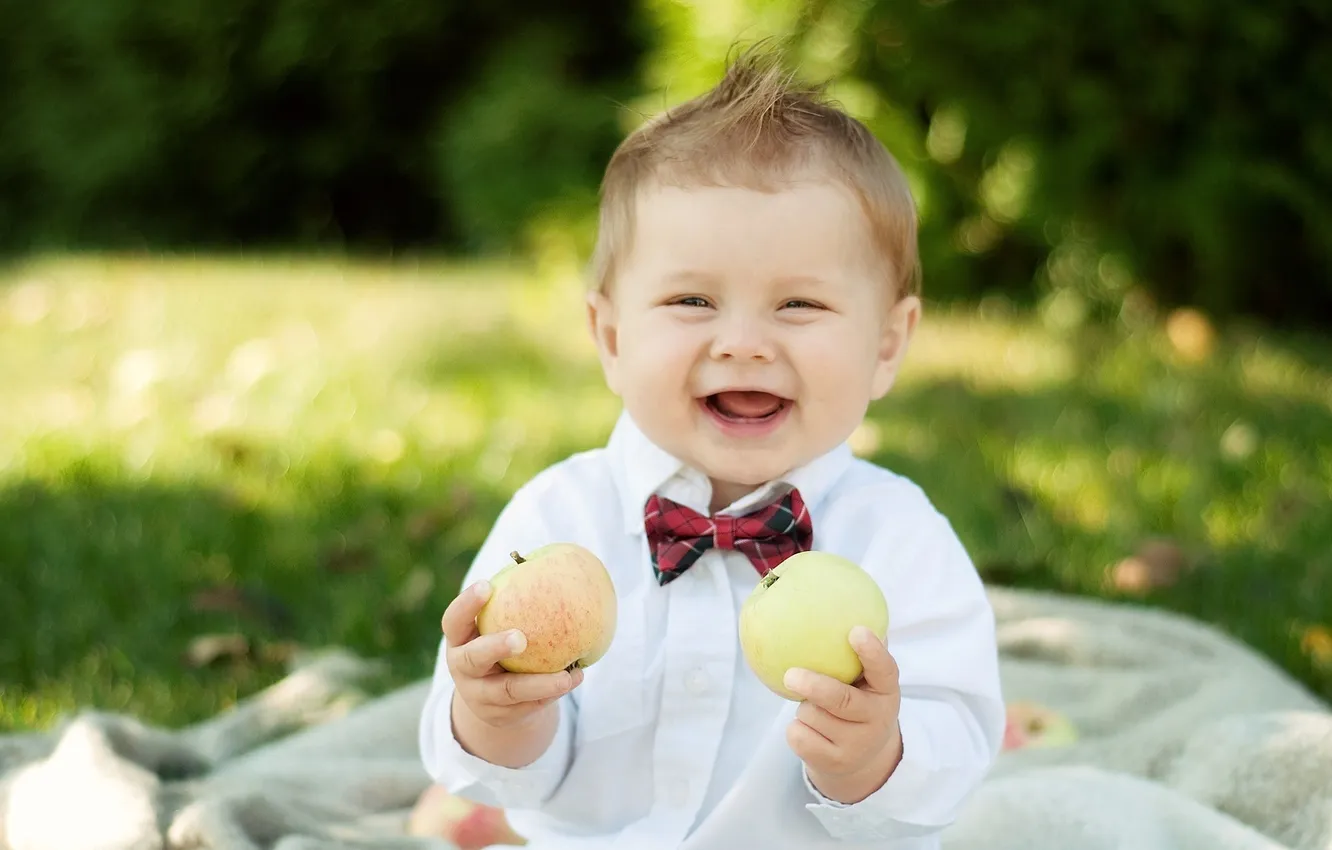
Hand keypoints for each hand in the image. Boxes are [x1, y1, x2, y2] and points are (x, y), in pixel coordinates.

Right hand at [442, 579, 583, 728]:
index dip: (466, 604)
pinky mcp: (500, 716)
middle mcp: (463, 668)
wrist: (492, 699)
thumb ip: (516, 601)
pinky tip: (575, 677)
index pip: (454, 620)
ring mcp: (479, 695)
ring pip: (508, 691)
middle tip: (521, 637)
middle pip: (473, 659)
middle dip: (495, 647)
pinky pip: (528, 705)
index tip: (487, 585)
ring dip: (540, 682)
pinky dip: (552, 692)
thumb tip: (557, 557)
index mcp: (459, 639)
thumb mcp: (498, 624)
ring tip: (570, 673)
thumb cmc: (500, 644)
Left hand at [783, 626, 902, 799]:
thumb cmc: (859, 702)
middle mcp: (876, 719)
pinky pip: (799, 737)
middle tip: (791, 674)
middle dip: (816, 687)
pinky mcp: (835, 763)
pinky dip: (796, 729)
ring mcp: (857, 745)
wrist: (864, 760)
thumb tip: (838, 602)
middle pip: (842, 701)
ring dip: (804, 707)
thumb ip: (859, 650)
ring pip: (812, 717)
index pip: (885, 670)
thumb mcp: (868, 681)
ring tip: (814, 707)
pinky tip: (808, 729)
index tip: (856, 630)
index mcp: (887, 691)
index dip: (872, 651)